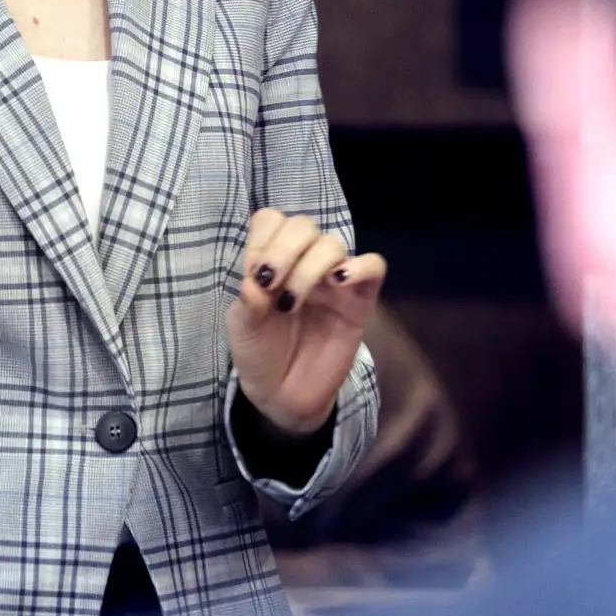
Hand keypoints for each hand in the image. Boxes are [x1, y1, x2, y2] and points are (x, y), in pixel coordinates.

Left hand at [225, 208, 386, 431]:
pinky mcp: (360, 301)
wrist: (282, 394)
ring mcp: (333, 280)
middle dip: (283, 250)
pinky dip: (359, 266)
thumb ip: (247, 303)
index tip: (253, 274)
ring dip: (308, 268)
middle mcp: (303, 262)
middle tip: (270, 285)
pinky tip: (338, 281)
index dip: (261, 240)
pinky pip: (374, 266)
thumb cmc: (259, 353)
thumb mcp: (242, 329)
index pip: (271, 221)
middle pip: (302, 225)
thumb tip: (253, 282)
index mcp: (272, 260)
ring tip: (291, 303)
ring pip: (331, 244)